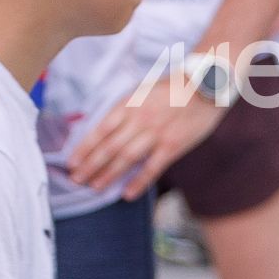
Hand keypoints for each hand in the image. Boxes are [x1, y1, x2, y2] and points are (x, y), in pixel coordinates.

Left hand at [66, 71, 228, 200]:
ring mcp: (156, 133)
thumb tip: (105, 127)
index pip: (100, 129)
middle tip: (76, 179)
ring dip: (108, 174)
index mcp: (129, 104)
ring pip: (126, 158)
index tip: (72, 162)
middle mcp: (139, 119)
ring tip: (95, 187)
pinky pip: (152, 167)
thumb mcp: (143, 90)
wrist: (206, 84)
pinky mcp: (173, 145)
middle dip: (90, 165)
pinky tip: (127, 194)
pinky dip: (138, 182)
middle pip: (109, 147)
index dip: (84, 147)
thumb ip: (126, 108)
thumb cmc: (173, 87)